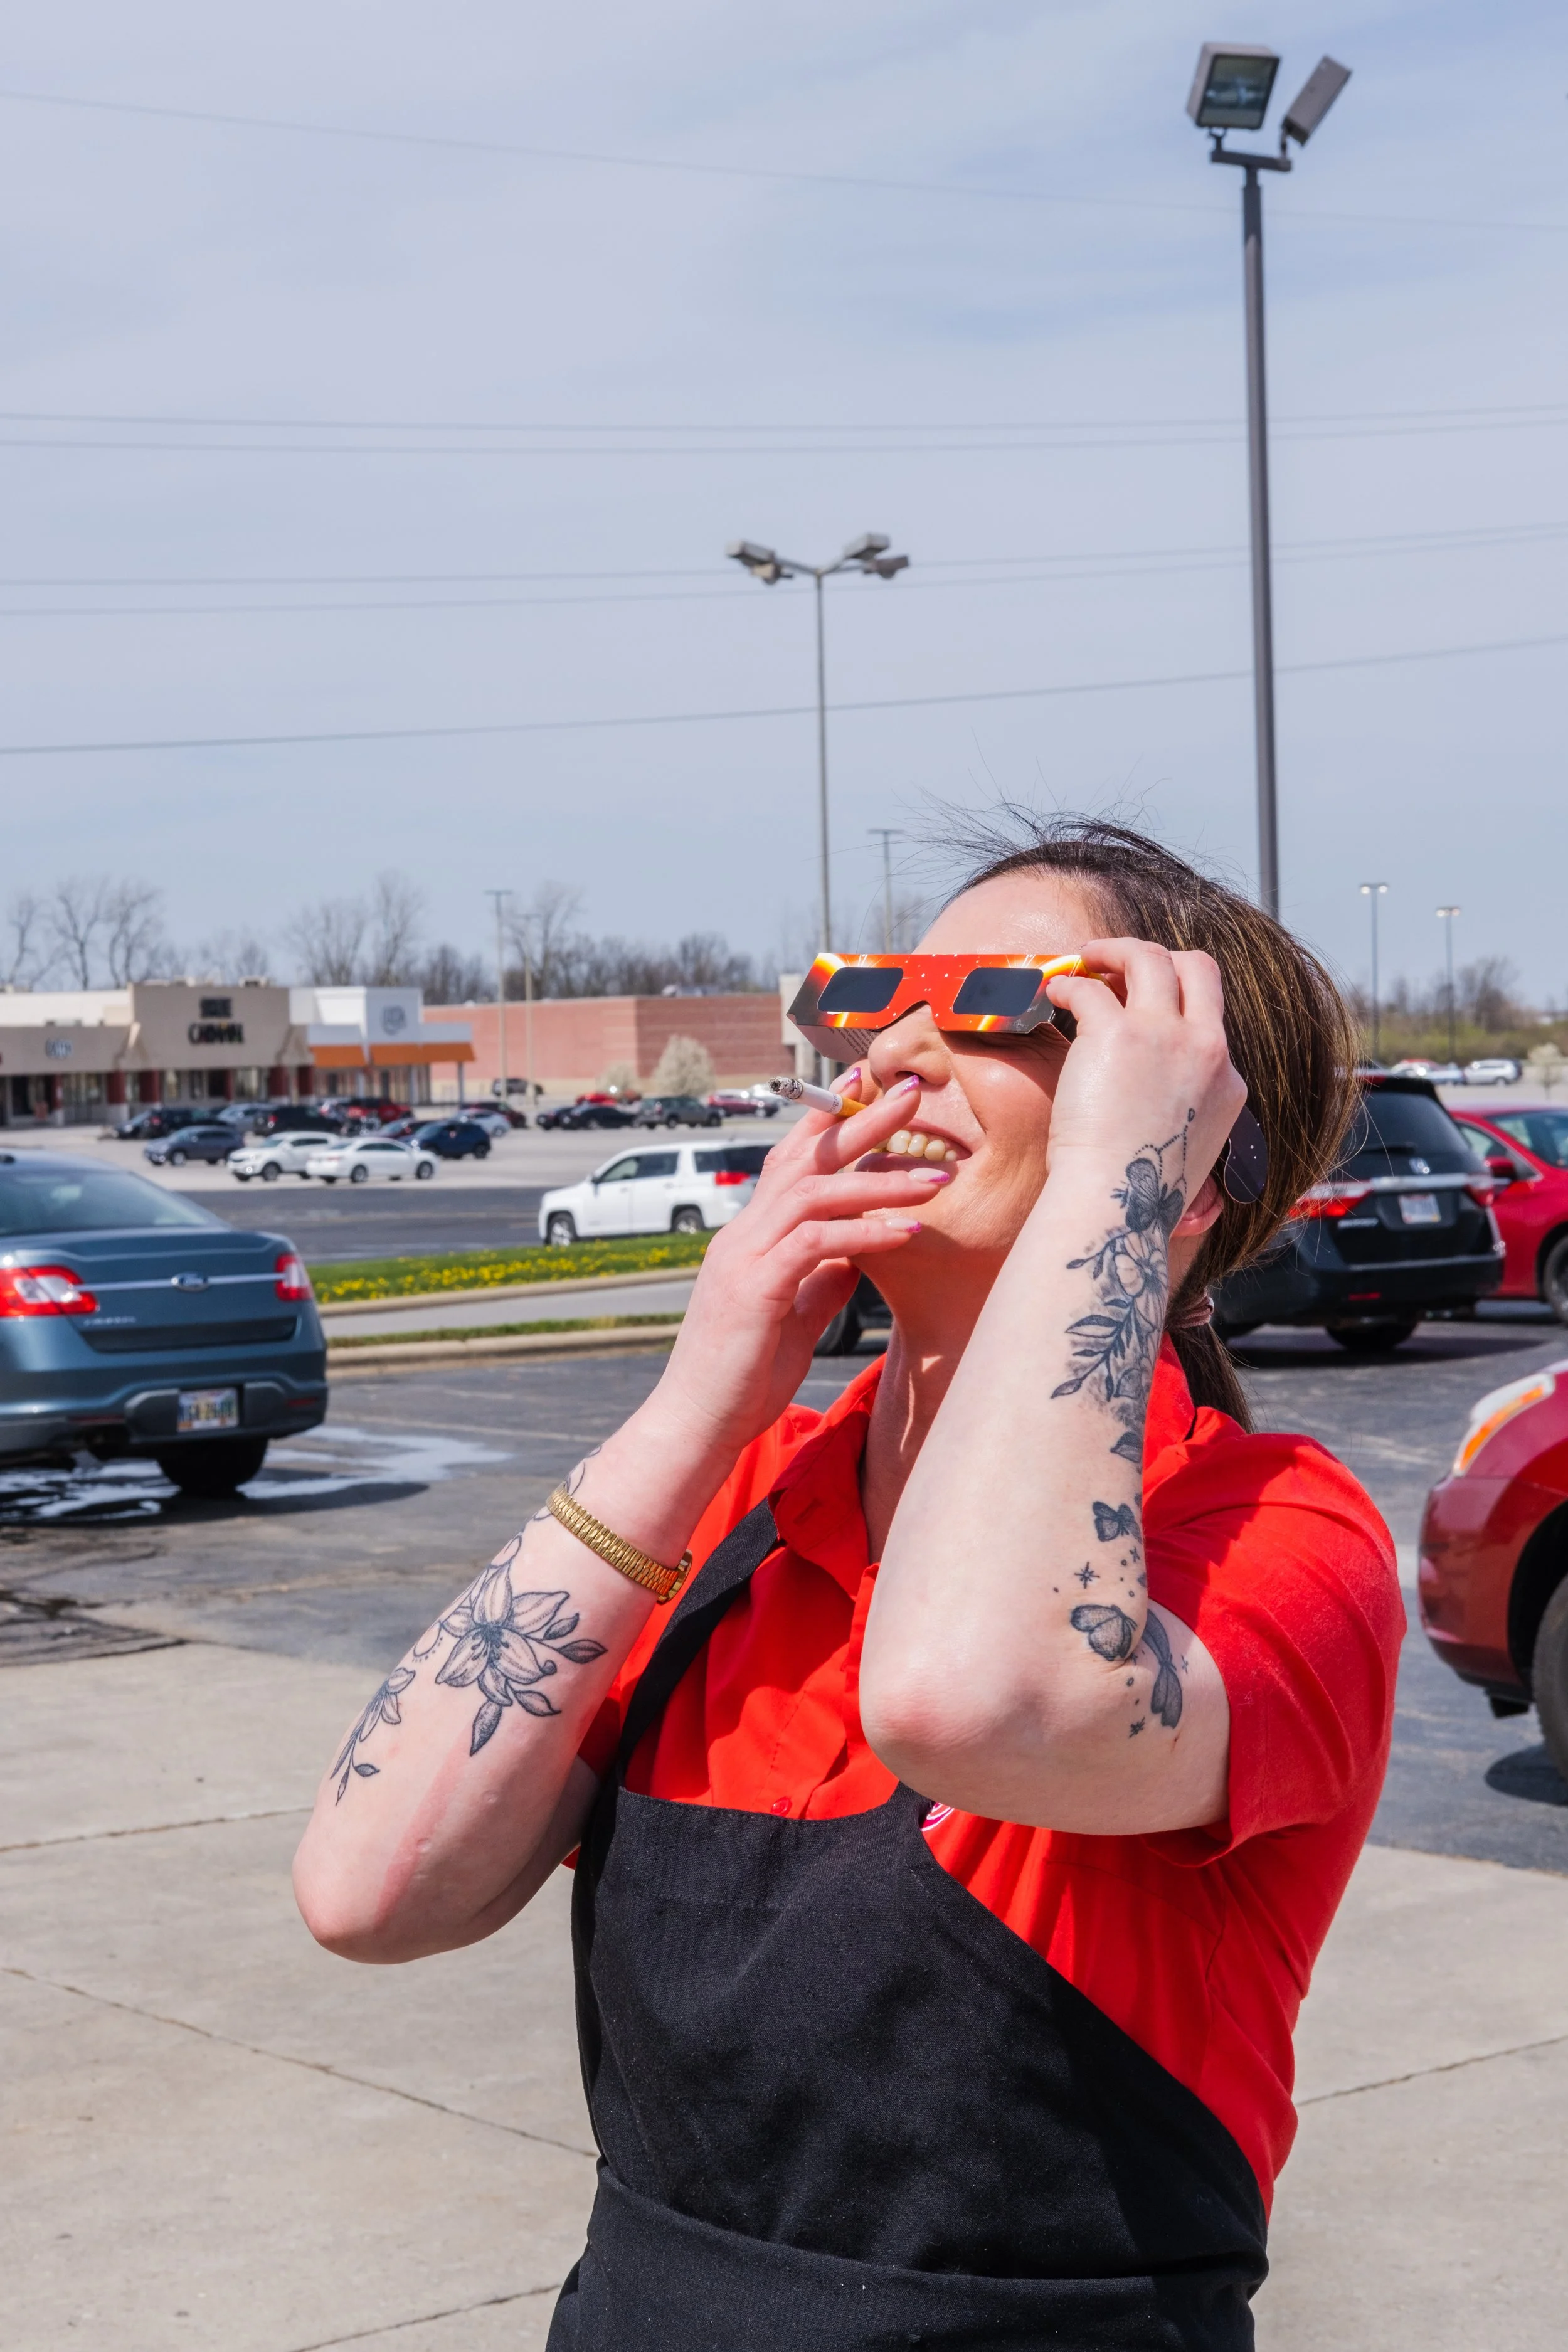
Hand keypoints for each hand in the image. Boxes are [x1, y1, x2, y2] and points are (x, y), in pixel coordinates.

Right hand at [651, 1073, 951, 1455]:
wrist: (697, 1423)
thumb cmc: (743, 1375)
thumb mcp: (793, 1314)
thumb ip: (821, 1275)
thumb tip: (857, 1252)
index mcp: (751, 1235)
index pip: (790, 1160)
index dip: (828, 1120)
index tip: (869, 1086)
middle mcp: (744, 1234)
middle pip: (805, 1158)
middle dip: (861, 1121)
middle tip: (913, 1092)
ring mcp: (746, 1257)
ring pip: (814, 1193)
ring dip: (878, 1179)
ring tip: (936, 1177)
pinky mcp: (756, 1288)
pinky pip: (818, 1244)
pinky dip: (866, 1233)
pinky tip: (909, 1233)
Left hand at [1044, 939, 1245, 1211]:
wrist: (1116, 1204)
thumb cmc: (1138, 1192)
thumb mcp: (1189, 1150)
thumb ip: (1187, 1118)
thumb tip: (1162, 1111)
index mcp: (1225, 1081)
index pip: (1209, 1021)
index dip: (1173, 1007)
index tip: (1139, 1010)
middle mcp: (1204, 1049)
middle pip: (1199, 968)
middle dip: (1162, 956)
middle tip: (1121, 963)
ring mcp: (1163, 1036)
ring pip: (1150, 957)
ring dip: (1116, 949)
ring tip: (1087, 957)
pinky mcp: (1115, 1032)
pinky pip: (1091, 986)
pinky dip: (1070, 982)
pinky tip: (1055, 993)